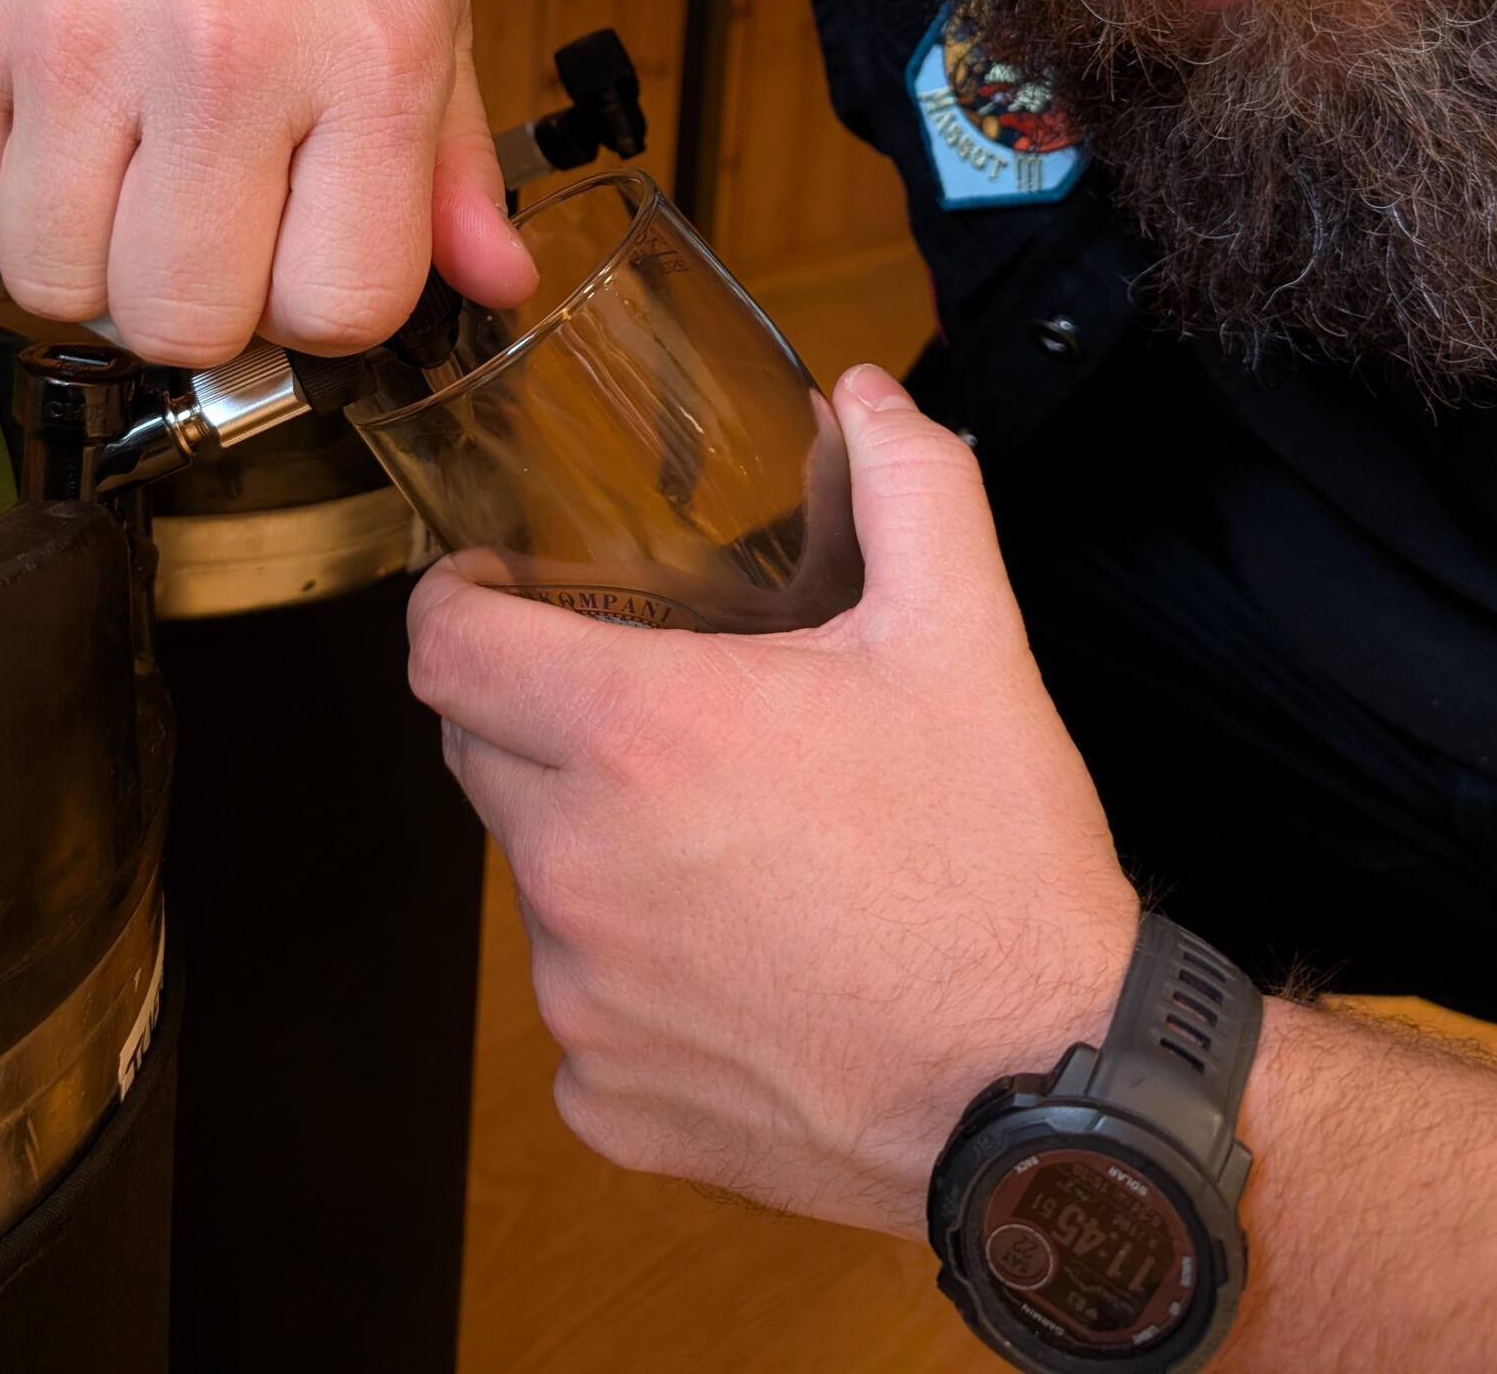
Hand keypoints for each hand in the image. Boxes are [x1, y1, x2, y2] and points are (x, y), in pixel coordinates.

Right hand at [0, 0, 533, 363]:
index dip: (320, 303)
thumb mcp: (425, 8)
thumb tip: (497, 290)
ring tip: (125, 173)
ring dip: (90, 262)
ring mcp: (76, 36)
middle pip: (184, 322)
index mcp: (369, 58)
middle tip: (205, 219)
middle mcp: (226, 49)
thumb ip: (456, 168)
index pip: (341, 308)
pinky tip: (52, 139)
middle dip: (199, 301)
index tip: (302, 250)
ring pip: (55, 289)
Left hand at [408, 365, 1138, 1233]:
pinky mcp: (612, 1100)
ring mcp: (585, 997)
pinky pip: (582, 1012)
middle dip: (534, 716)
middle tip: (644, 710)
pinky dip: (634, 980)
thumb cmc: (996, 860)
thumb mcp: (964, 637)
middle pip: (478, 755)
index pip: (443, 648)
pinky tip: (739, 966)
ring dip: (592, 846)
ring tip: (720, 845)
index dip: (454, 603)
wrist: (1052, 1092)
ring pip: (534, 883)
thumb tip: (866, 395)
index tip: (494, 594)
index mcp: (637, 733)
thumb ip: (908, 486)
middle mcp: (579, 865)